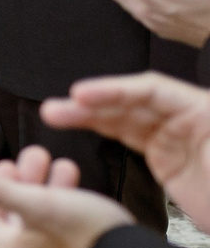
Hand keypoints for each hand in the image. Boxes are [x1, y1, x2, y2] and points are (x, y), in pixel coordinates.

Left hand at [0, 146, 130, 247]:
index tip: (10, 165)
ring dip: (48, 194)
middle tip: (38, 156)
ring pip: (40, 229)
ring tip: (64, 168)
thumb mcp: (37, 202)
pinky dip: (66, 217)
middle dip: (25, 183)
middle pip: (13, 219)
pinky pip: (63, 244)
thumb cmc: (86, 234)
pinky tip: (82, 198)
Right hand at [45, 67, 209, 228]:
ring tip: (54, 115)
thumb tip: (160, 117)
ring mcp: (175, 137)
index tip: (82, 95)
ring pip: (124, 117)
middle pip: (132, 101)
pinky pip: (128, 135)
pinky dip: (102, 129)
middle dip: (92, 103)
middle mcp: (187, 118)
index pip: (152, 89)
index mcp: (204, 111)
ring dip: (87, 115)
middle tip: (57, 109)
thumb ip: (204, 131)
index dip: (114, 89)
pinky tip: (80, 126)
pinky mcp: (165, 158)